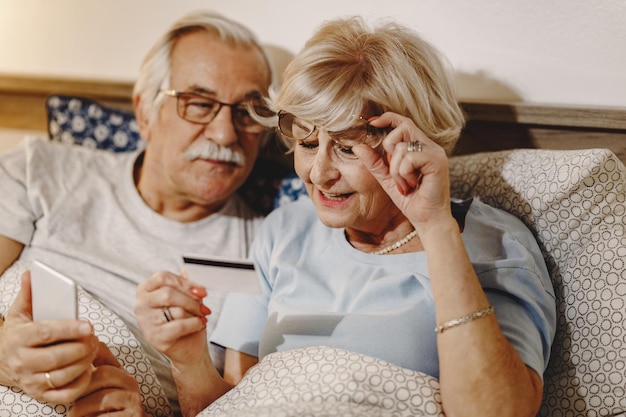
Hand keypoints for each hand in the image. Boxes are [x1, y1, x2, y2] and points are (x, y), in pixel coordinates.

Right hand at [0, 272, 97, 403]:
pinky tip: (88, 369)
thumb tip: (32, 274)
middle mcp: (22, 362)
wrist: (2, 363)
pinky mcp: (40, 395)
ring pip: (62, 376)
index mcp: (18, 339)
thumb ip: (28, 295)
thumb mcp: (19, 314)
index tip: (88, 324)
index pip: (45, 334)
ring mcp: (31, 381)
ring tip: (93, 348)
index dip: (69, 329)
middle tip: (94, 337)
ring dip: (84, 362)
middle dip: (81, 347)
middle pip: (56, 357)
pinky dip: (81, 383)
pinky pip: (65, 394)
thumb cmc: (19, 334)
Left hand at [68, 342, 145, 416]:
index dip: (84, 363)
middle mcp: (131, 383)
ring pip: (103, 397)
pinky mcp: (131, 416)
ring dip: (82, 407)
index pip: (103, 358)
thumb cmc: (105, 408)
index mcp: (122, 373)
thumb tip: (85, 340)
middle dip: (82, 386)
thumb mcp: (100, 386)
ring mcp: (133, 400)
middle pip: (103, 374)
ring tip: (73, 414)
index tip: (69, 373)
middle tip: (68, 397)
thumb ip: (95, 366)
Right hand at [135, 270, 210, 366]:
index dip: (185, 282)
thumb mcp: (186, 297)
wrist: (188, 349)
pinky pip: (179, 325)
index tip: (201, 290)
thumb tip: (191, 266)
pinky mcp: (154, 337)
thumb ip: (186, 281)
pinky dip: (194, 324)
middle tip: (205, 307)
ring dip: (195, 313)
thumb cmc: (185, 319)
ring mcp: (145, 322)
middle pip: (168, 293)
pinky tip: (200, 324)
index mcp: (146, 289)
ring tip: (201, 316)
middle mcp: (141, 304)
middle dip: (191, 300)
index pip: (162, 277)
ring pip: (175, 310)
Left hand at [354, 112, 452, 227]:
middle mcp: (430, 146)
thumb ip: (375, 163)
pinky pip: (409, 159)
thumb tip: (358, 146)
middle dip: (389, 146)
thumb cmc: (411, 199)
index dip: (388, 118)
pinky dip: (403, 174)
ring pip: (402, 147)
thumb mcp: (387, 179)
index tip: (371, 122)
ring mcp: (435, 153)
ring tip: (404, 185)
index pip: (404, 123)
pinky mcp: (437, 161)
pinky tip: (411, 186)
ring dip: (395, 170)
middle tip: (393, 169)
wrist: (427, 220)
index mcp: (420, 147)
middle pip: (403, 127)